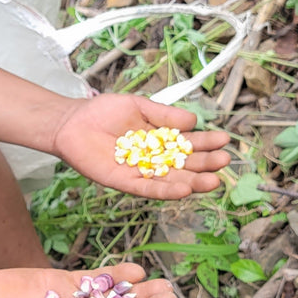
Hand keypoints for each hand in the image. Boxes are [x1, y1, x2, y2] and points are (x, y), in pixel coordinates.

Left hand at [50, 94, 230, 198]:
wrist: (72, 122)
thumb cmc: (103, 112)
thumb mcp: (139, 107)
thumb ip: (164, 115)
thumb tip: (193, 121)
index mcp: (158, 140)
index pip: (187, 144)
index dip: (206, 143)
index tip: (224, 141)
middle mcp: (152, 159)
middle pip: (184, 165)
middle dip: (205, 164)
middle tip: (224, 162)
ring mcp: (140, 172)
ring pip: (170, 180)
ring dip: (192, 182)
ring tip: (212, 182)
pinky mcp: (123, 183)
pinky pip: (147, 189)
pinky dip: (165, 190)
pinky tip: (183, 190)